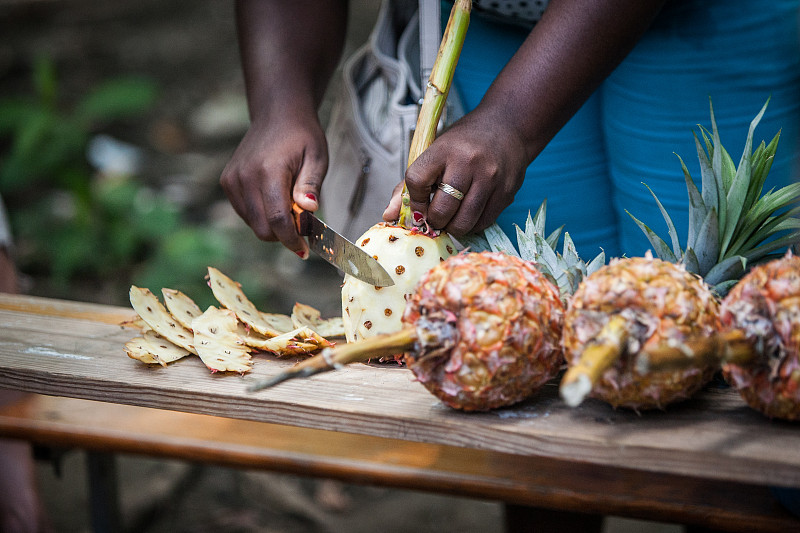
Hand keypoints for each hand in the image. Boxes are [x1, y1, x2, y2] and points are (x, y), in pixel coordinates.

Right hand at [220, 112, 327, 257]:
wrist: (277, 115)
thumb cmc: (302, 137)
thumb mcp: (317, 157)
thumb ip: (311, 184)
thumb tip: (309, 209)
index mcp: (269, 171)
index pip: (278, 219)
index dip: (291, 239)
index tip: (303, 250)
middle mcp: (245, 177)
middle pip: (262, 228)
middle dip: (283, 234)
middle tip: (301, 223)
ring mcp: (233, 180)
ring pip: (253, 224)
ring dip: (273, 225)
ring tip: (289, 204)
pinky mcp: (227, 182)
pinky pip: (245, 213)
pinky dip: (261, 215)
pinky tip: (274, 198)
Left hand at [383, 108, 529, 235]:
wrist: (508, 126)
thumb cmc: (465, 142)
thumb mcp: (436, 152)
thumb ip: (410, 185)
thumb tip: (388, 216)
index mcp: (445, 149)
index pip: (416, 181)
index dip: (414, 200)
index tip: (419, 204)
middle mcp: (468, 163)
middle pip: (441, 210)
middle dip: (434, 221)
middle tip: (436, 217)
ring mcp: (490, 179)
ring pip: (463, 223)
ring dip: (453, 227)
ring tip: (452, 218)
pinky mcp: (506, 193)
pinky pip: (483, 223)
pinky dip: (472, 225)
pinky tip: (469, 213)